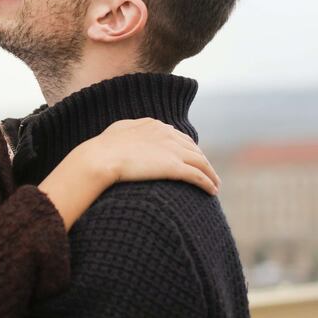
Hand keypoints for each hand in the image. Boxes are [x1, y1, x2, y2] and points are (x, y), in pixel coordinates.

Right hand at [78, 118, 219, 194]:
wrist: (102, 157)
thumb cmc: (104, 147)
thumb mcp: (119, 130)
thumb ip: (131, 129)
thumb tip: (133, 131)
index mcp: (155, 125)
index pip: (180, 137)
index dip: (188, 149)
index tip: (192, 159)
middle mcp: (168, 135)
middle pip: (194, 149)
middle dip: (203, 161)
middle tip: (209, 173)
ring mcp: (173, 151)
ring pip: (201, 163)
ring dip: (211, 174)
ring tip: (215, 185)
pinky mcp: (174, 167)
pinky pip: (198, 176)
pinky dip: (208, 183)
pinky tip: (212, 191)